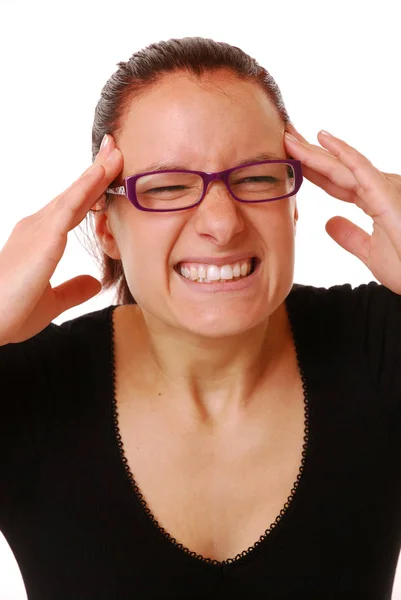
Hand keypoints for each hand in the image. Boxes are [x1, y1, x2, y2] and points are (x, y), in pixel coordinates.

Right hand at [0, 134, 122, 344]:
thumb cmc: (10, 314)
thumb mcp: (51, 302)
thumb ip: (73, 290)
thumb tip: (94, 281)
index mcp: (40, 241)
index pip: (71, 210)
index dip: (90, 191)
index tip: (108, 173)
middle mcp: (37, 229)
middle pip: (73, 196)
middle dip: (95, 173)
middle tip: (115, 150)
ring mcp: (38, 230)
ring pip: (73, 195)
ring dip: (95, 173)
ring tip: (115, 152)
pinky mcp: (43, 238)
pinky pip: (70, 206)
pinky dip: (87, 186)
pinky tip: (102, 172)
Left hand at [284, 124, 400, 294]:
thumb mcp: (370, 253)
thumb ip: (350, 237)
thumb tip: (328, 223)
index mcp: (375, 202)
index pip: (336, 182)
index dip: (312, 171)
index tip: (288, 160)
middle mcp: (380, 189)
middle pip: (337, 169)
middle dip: (308, 155)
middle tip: (282, 136)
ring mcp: (386, 189)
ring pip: (343, 165)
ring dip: (315, 151)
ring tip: (290, 136)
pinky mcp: (388, 194)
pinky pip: (361, 169)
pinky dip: (342, 153)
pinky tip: (322, 139)